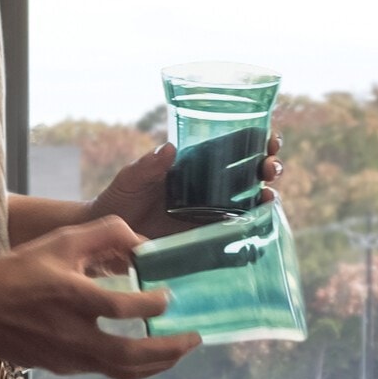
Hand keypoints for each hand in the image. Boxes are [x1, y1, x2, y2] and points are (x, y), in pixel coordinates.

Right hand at [0, 237, 192, 378]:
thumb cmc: (17, 270)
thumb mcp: (60, 240)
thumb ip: (105, 234)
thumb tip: (143, 243)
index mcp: (71, 298)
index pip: (123, 309)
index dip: (153, 304)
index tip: (169, 295)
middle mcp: (71, 334)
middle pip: (129, 356)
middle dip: (168, 350)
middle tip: (194, 338)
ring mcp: (65, 357)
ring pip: (120, 371)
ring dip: (155, 364)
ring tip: (177, 352)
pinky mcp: (60, 368)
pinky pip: (103, 370)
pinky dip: (129, 364)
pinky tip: (141, 352)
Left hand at [84, 123, 282, 235]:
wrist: (107, 236)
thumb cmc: (119, 199)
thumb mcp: (131, 179)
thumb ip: (147, 166)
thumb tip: (168, 149)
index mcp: (197, 165)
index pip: (235, 147)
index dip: (258, 141)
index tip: (269, 138)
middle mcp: (210, 188)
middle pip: (251, 174)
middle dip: (269, 168)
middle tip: (269, 169)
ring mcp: (210, 214)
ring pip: (250, 203)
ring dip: (267, 199)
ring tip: (268, 198)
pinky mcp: (206, 240)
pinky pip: (235, 236)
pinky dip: (252, 235)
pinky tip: (259, 233)